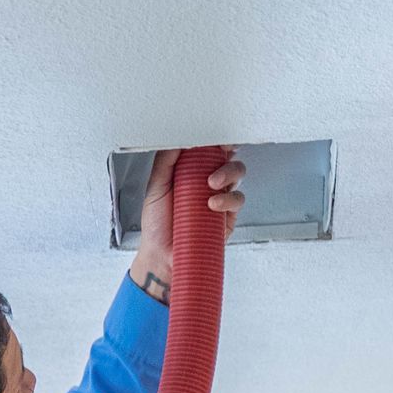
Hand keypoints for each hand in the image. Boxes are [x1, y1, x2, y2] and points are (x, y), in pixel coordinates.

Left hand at [130, 148, 244, 297]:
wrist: (161, 257)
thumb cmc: (157, 226)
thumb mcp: (155, 188)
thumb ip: (165, 162)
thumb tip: (175, 140)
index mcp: (191, 171)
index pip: (209, 148)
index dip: (215, 139)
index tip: (214, 135)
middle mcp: (207, 182)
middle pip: (227, 155)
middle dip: (226, 151)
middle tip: (216, 156)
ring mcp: (219, 198)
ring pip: (237, 173)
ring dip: (228, 173)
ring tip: (211, 184)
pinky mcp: (227, 216)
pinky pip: (237, 200)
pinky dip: (228, 199)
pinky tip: (213, 204)